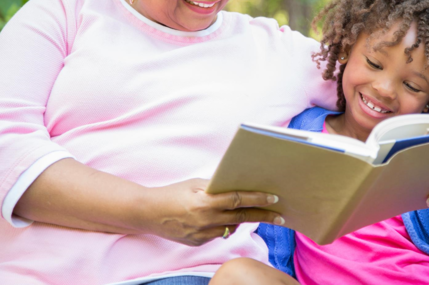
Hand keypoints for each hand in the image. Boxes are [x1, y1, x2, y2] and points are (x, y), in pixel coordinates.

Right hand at [139, 178, 282, 245]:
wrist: (148, 213)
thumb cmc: (173, 193)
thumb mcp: (195, 185)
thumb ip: (216, 188)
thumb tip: (238, 187)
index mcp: (205, 203)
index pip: (238, 200)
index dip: (258, 198)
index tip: (274, 198)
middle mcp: (206, 220)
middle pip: (242, 218)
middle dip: (263, 216)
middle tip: (281, 216)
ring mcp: (202, 234)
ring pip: (231, 227)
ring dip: (243, 221)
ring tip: (257, 214)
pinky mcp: (198, 242)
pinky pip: (218, 234)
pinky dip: (223, 226)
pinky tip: (222, 219)